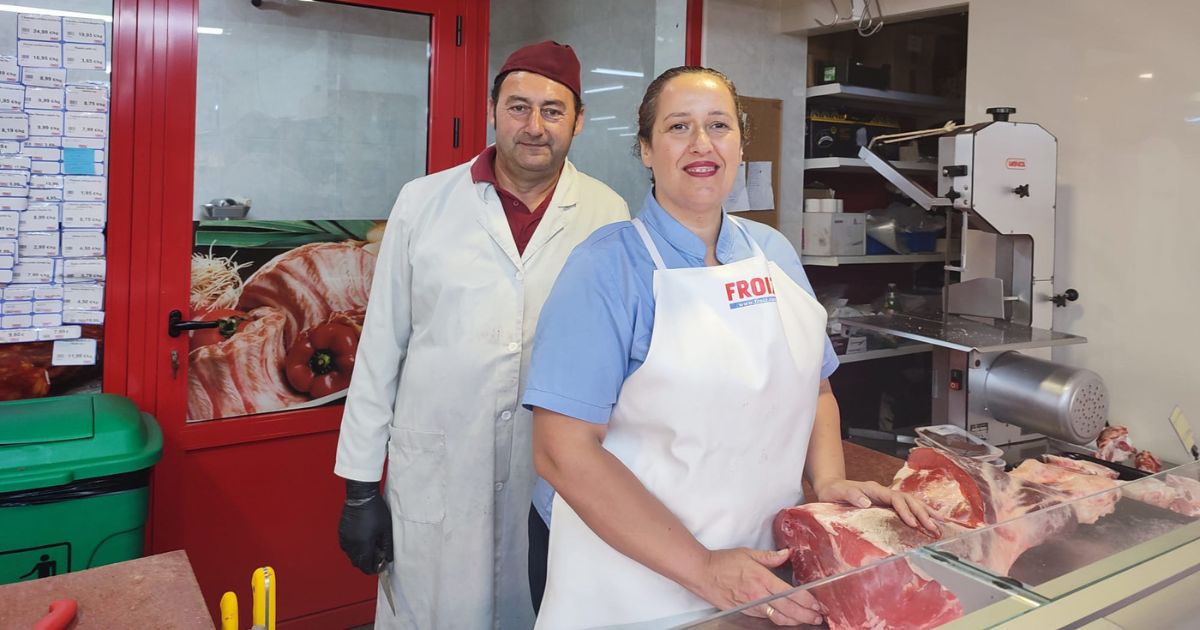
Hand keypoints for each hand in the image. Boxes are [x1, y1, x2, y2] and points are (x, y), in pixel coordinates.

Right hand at [338, 480, 393, 573]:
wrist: (361, 496)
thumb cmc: (375, 510)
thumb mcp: (386, 530)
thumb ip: (387, 546)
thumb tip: (388, 559)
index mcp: (363, 544)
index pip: (365, 566)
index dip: (373, 568)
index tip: (380, 565)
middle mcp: (351, 544)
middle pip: (357, 563)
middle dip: (366, 563)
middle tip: (376, 555)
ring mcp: (345, 538)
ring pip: (351, 555)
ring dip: (359, 555)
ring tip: (370, 546)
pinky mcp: (341, 532)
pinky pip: (346, 546)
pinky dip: (353, 548)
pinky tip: (361, 540)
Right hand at [690, 548, 825, 626]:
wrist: (702, 574)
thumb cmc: (724, 562)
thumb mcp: (748, 554)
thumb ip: (770, 556)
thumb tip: (787, 553)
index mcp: (762, 578)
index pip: (790, 593)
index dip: (806, 601)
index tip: (817, 604)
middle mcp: (759, 595)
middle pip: (788, 610)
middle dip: (806, 615)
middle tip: (819, 616)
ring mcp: (752, 606)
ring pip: (778, 618)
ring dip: (795, 620)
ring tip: (807, 620)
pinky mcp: (744, 611)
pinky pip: (766, 618)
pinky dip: (779, 620)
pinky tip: (787, 619)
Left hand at [815, 479, 941, 537]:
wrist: (830, 487)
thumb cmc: (833, 491)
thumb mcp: (838, 492)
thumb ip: (852, 495)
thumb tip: (867, 502)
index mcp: (874, 490)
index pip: (894, 499)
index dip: (904, 510)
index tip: (912, 523)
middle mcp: (883, 492)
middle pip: (908, 500)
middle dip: (922, 513)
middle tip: (934, 528)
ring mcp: (886, 498)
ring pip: (911, 502)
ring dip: (925, 513)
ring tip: (941, 524)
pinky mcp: (887, 505)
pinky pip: (907, 508)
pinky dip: (920, 514)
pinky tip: (930, 521)